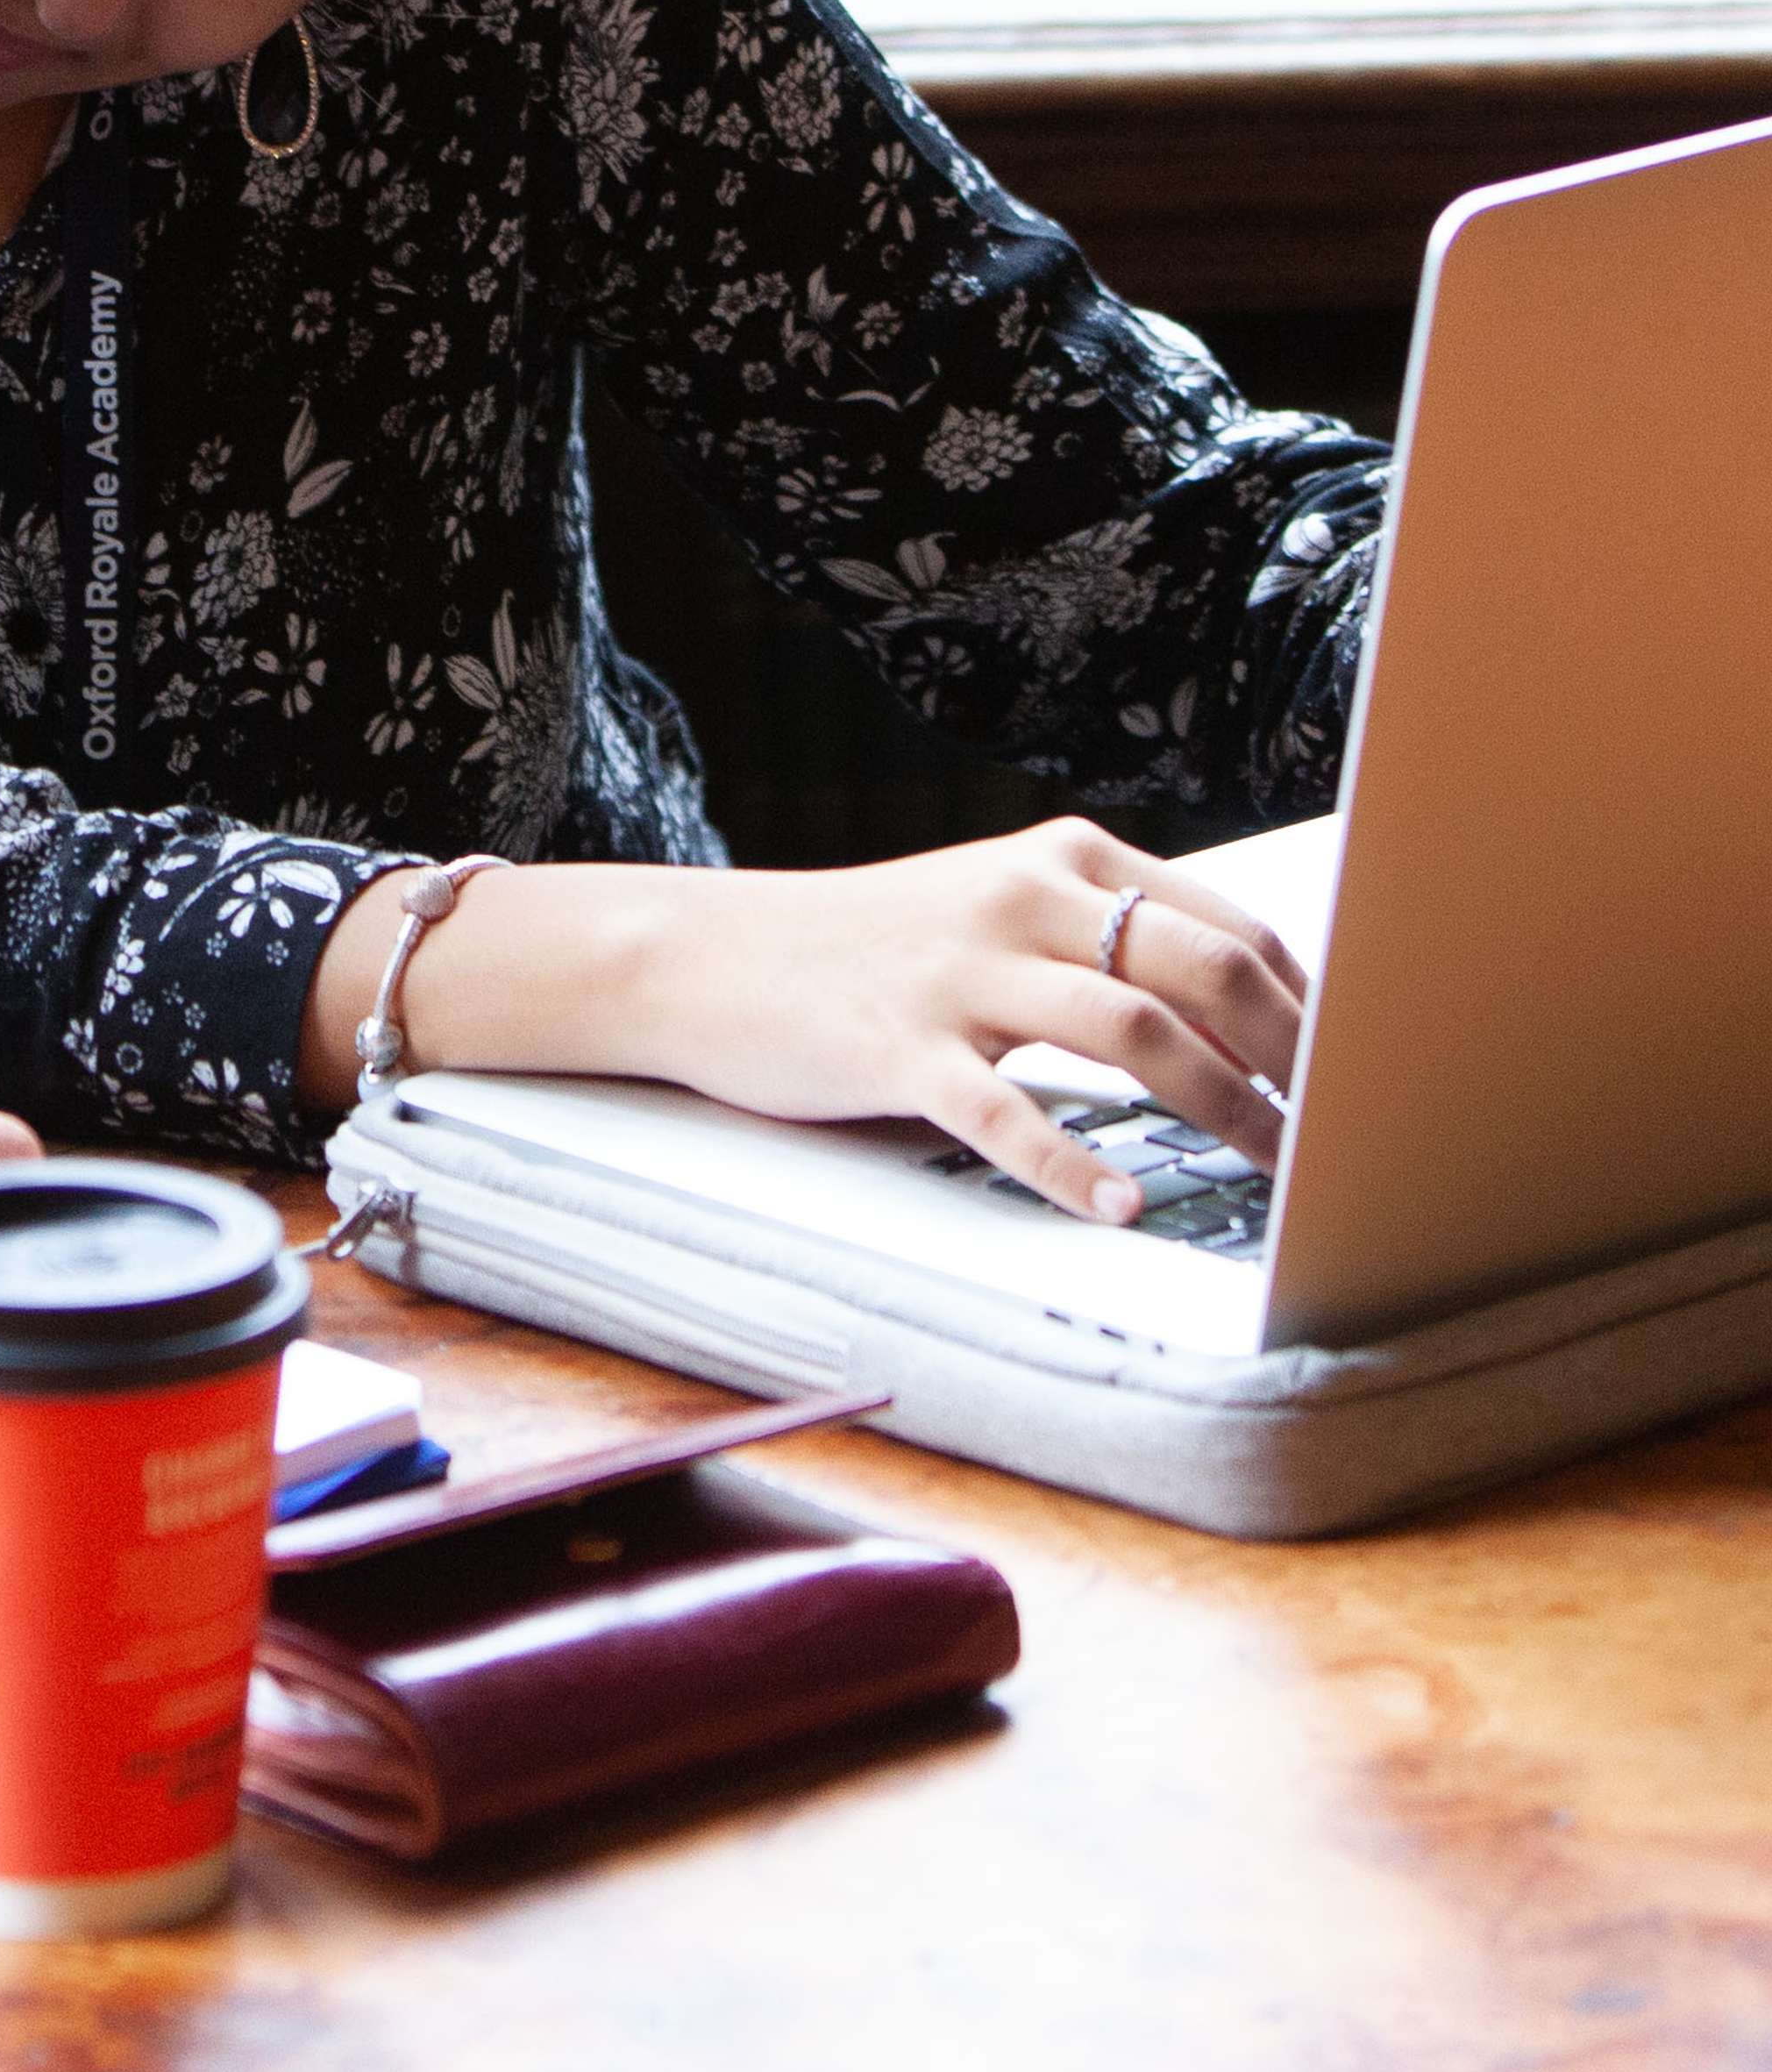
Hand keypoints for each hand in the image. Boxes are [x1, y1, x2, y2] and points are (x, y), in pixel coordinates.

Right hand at [306, 818, 1303, 1226]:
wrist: (708, 956)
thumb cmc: (873, 949)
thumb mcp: (996, 912)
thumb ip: (1106, 941)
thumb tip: (1249, 1013)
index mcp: (1059, 859)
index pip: (1224, 922)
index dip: (1310, 1000)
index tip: (1363, 1069)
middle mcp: (1019, 898)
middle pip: (1197, 965)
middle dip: (1291, 1051)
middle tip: (1344, 1128)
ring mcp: (956, 973)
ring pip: (1128, 1028)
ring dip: (1222, 1106)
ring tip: (1277, 1174)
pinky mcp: (896, 1050)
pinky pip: (1003, 1113)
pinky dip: (1074, 1167)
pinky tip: (1123, 1212)